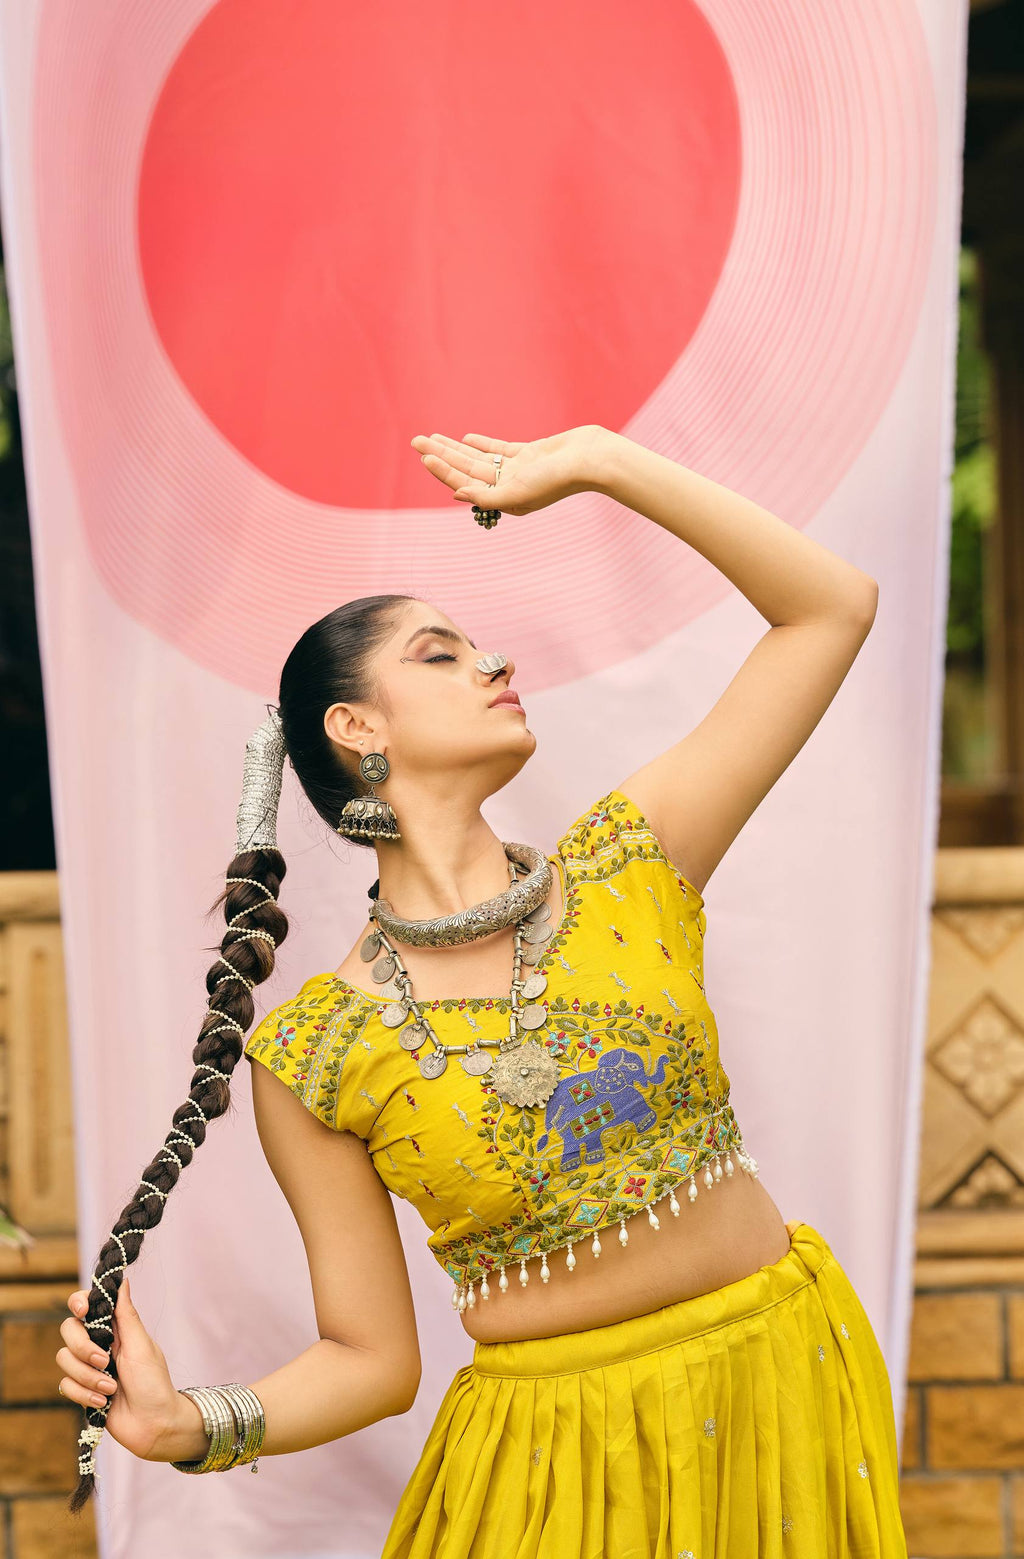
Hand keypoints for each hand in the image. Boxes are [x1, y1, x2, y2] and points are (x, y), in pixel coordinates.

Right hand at [57, 1277, 204, 1462]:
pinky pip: (65, 1385)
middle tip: (105, 1362)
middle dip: (82, 1348)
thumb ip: (127, 1315)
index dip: (79, 1302)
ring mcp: (89, 1368)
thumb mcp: (142, 1346)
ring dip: (87, 1377)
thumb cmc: (154, 1383)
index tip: (83, 1311)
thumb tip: (123, 1281)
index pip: (87, 1305)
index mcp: (116, 1328)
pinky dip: (84, 1394)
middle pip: (68, 1330)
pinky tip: (103, 1403)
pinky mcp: (82, 1391)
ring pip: (63, 1359)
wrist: (154, 1425)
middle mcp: (99, 1344)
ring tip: (111, 1389)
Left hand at [410, 424, 610, 516]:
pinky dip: (482, 443)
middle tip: (415, 440)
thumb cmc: (555, 480)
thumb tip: (456, 494)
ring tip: (432, 437)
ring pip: (478, 457)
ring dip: (455, 447)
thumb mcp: (516, 492)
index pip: (465, 483)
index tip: (424, 455)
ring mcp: (518, 470)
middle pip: (465, 469)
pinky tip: (465, 437)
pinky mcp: (530, 454)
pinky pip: (499, 449)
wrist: (590, 460)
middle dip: (440, 455)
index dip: (442, 470)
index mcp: (503, 500)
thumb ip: (485, 496)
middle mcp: (507, 486)